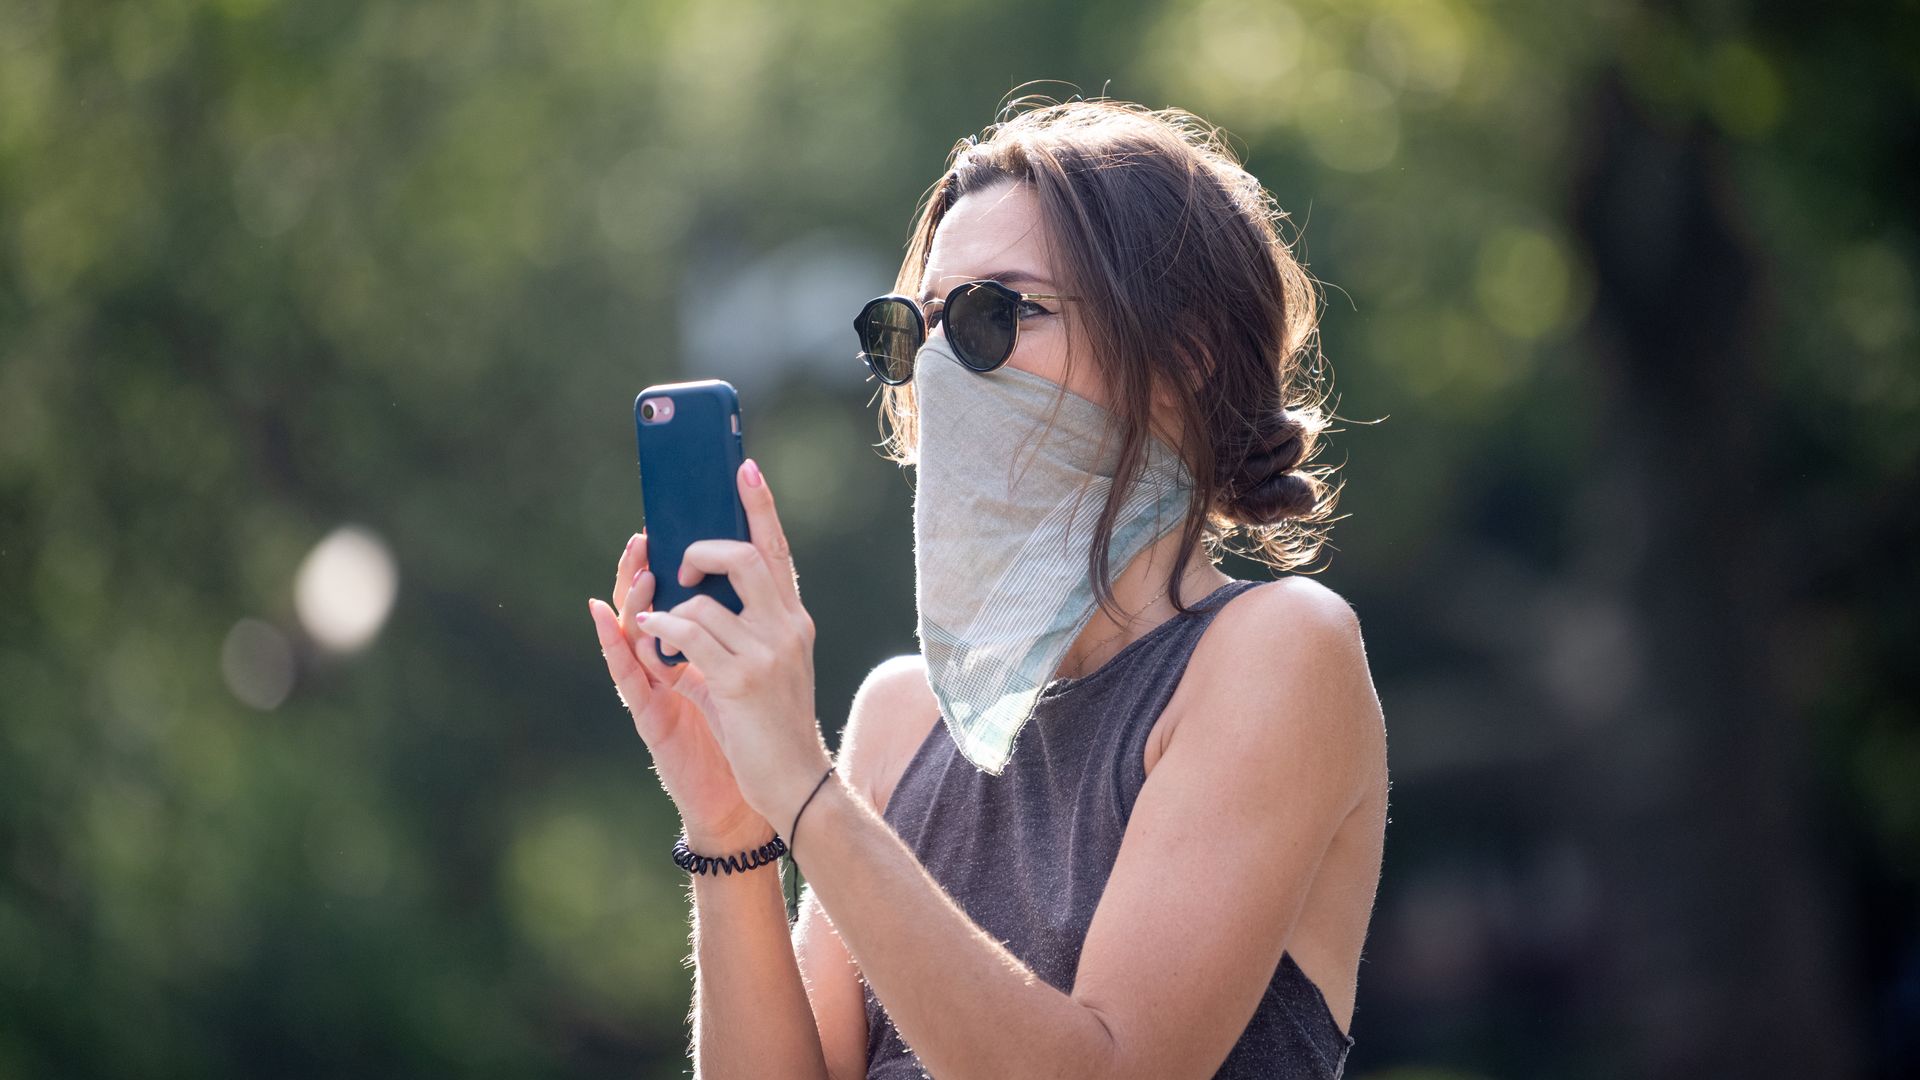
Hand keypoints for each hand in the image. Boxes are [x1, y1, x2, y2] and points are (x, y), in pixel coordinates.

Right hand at [587, 530, 770, 850]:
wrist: (762, 789)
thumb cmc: (756, 727)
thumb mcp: (754, 666)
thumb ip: (742, 626)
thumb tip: (759, 566)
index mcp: (699, 646)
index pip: (678, 591)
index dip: (673, 554)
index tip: (673, 516)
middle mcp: (672, 660)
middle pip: (647, 603)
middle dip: (644, 566)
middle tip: (647, 537)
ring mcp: (657, 687)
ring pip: (632, 631)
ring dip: (632, 596)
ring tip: (638, 569)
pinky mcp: (652, 716)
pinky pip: (626, 674)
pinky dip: (612, 643)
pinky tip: (602, 616)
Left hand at [634, 458, 833, 837]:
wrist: (792, 780)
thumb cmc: (770, 723)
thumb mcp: (769, 663)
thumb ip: (746, 624)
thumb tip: (701, 586)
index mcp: (793, 619)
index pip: (777, 550)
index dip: (760, 507)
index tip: (744, 469)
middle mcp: (786, 627)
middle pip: (743, 556)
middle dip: (700, 551)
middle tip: (680, 569)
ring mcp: (766, 652)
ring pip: (704, 600)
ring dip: (669, 610)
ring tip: (657, 624)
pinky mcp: (741, 680)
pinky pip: (688, 635)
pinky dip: (661, 630)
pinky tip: (650, 633)